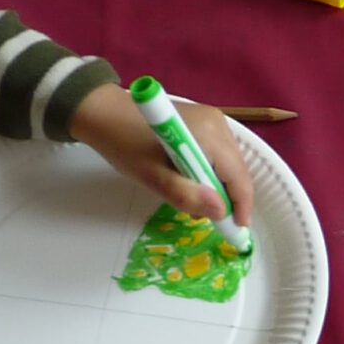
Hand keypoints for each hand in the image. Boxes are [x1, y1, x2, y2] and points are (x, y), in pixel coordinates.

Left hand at [72, 84, 255, 231]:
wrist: (103, 112)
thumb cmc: (124, 144)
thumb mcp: (151, 176)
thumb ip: (186, 194)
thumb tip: (221, 211)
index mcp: (210, 134)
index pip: (238, 176)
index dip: (241, 205)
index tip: (236, 231)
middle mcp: (219, 124)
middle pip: (236, 170)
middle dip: (226, 197)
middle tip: (208, 218)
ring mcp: (214, 121)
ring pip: (229, 164)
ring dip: (216, 185)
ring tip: (193, 200)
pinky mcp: (206, 122)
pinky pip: (219, 154)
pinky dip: (209, 172)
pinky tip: (189, 180)